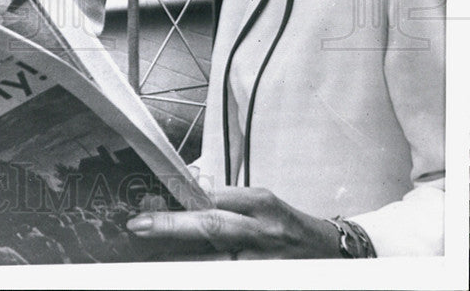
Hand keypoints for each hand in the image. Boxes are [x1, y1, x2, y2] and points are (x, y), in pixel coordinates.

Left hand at [127, 187, 342, 259]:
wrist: (333, 254)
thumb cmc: (287, 226)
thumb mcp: (261, 204)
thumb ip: (224, 199)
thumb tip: (184, 193)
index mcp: (261, 203)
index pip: (214, 198)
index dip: (179, 201)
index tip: (149, 202)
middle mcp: (263, 232)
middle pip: (212, 226)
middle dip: (172, 226)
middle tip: (139, 225)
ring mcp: (264, 262)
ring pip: (214, 261)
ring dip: (178, 259)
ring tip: (149, 258)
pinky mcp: (264, 279)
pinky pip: (224, 278)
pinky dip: (201, 274)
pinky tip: (178, 271)